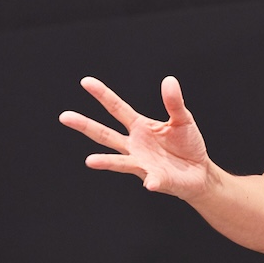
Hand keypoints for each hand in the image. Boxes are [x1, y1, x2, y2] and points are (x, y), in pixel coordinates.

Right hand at [59, 75, 212, 199]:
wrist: (199, 172)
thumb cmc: (187, 144)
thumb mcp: (182, 119)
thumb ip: (174, 102)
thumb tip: (168, 80)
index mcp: (140, 127)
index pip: (117, 108)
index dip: (103, 95)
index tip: (86, 82)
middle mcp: (134, 145)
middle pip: (105, 134)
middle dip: (85, 125)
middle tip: (64, 116)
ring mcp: (141, 163)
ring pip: (118, 161)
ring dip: (105, 162)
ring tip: (90, 161)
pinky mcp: (156, 179)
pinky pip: (152, 180)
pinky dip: (152, 181)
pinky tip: (150, 183)